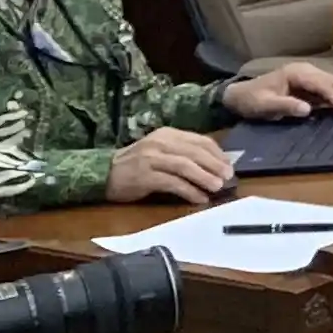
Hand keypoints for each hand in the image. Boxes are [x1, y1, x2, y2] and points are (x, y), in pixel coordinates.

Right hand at [104, 128, 231, 205]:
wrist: (103, 174)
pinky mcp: (144, 176)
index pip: (200, 141)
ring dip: (205, 178)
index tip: (230, 166)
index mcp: (167, 134)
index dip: (217, 154)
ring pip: (185, 166)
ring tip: (218, 188)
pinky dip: (189, 191)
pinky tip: (199, 198)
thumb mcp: (161, 152)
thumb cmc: (137, 165)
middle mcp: (159, 142)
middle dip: (215, 166)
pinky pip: (172, 183)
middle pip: (195, 152)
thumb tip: (217, 166)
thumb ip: (184, 154)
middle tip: (229, 178)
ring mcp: (150, 158)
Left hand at [221, 62, 332, 120]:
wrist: (238, 96)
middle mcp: (306, 71)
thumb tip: (307, 109)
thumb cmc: (250, 100)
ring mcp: (308, 77)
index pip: (321, 85)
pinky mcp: (308, 85)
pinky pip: (330, 88)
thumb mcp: (264, 105)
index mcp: (296, 73)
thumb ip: (285, 105)